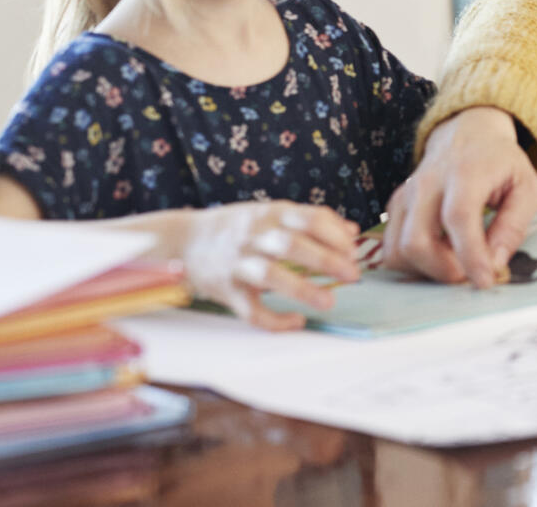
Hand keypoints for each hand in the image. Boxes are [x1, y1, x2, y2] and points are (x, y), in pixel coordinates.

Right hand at [176, 201, 361, 331]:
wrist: (182, 241)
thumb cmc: (237, 228)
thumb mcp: (272, 213)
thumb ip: (311, 221)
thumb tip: (352, 232)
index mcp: (272, 213)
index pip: (311, 218)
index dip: (336, 235)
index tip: (354, 252)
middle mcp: (255, 235)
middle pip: (292, 245)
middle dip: (326, 260)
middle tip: (353, 275)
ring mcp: (238, 262)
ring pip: (270, 275)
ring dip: (302, 289)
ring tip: (329, 302)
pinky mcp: (226, 289)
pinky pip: (250, 309)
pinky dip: (274, 320)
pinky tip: (297, 322)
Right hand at [384, 106, 536, 287]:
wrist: (468, 133)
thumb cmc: (500, 163)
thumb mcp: (527, 187)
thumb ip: (514, 226)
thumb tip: (495, 263)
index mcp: (465, 172)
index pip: (458, 217)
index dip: (470, 255)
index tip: (485, 281)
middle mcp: (427, 183)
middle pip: (416, 241)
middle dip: (443, 269)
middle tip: (470, 270)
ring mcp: (406, 194)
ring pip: (398, 249)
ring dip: (427, 269)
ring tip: (456, 258)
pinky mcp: (395, 206)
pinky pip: (391, 248)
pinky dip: (413, 262)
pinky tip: (439, 253)